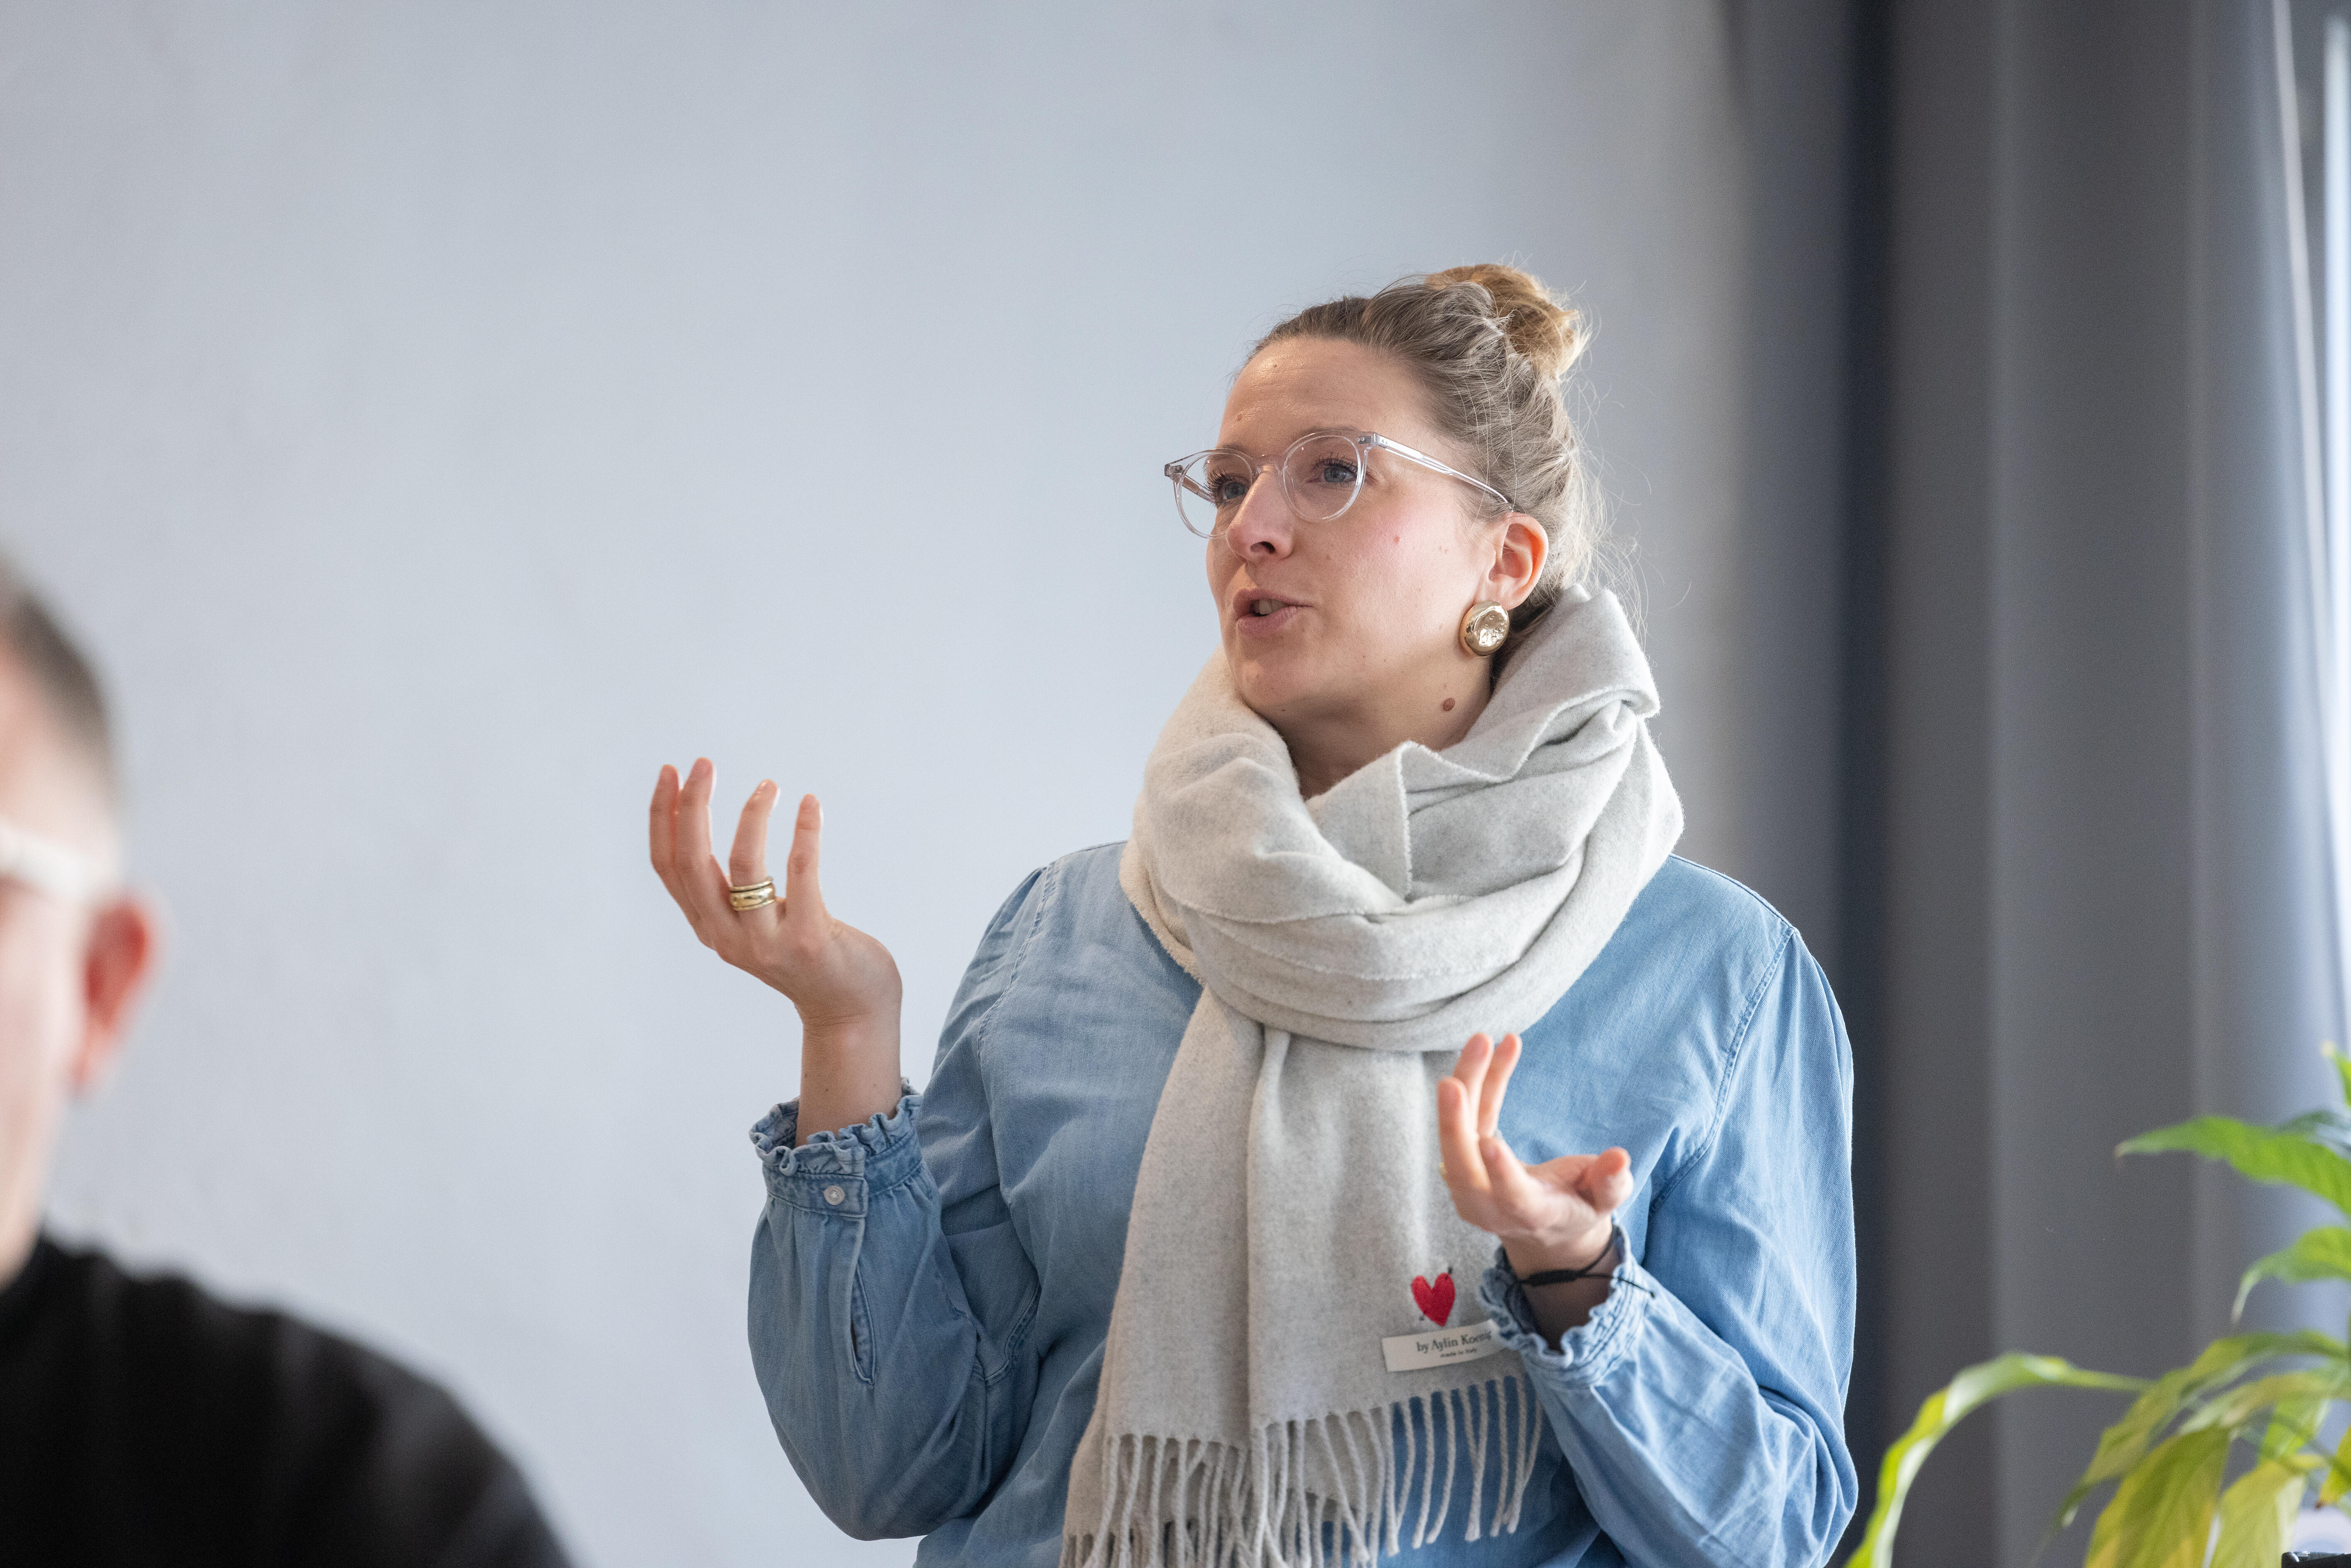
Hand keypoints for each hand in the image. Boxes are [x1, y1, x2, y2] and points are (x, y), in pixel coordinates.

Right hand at [649, 760, 903, 1140]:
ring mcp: (766, 941)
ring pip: (742, 866)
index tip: (671, 773)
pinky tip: (810, 805)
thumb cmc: (806, 955)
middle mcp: (727, 937)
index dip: (662, 817)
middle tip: (704, 763)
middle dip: (692, 806)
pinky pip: (800, 873)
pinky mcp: (809, 939)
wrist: (850, 1011)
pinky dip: (804, 833)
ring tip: (769, 784)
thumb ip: (731, 894)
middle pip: (693, 861)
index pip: (668, 867)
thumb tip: (715, 834)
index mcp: (709, 927)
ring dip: (751, 815)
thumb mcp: (754, 924)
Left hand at [1437, 1032, 1632, 1281]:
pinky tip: (1497, 1044)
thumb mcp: (1603, 1200)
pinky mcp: (1465, 1154)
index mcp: (1531, 1214)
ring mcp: (1471, 1182)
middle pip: (1462, 1168)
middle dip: (1454, 1124)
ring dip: (1466, 1086)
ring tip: (1481, 1041)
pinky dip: (1479, 1080)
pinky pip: (1467, 1115)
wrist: (1543, 1224)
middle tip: (1452, 1082)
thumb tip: (1619, 1158)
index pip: (1512, 1198)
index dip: (1501, 1173)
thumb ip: (1610, 1183)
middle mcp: (1490, 1204)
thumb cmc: (1578, 1207)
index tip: (1492, 1142)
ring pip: (1457, 1134)